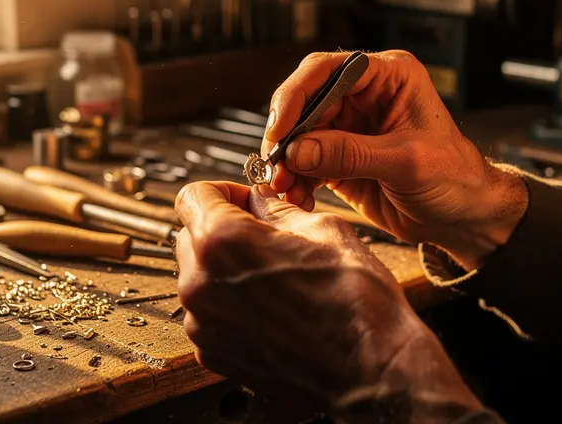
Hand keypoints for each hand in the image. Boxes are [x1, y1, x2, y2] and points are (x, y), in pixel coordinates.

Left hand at [174, 181, 482, 420]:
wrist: (370, 369)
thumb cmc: (355, 303)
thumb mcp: (322, 229)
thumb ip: (276, 209)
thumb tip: (260, 201)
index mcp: (222, 241)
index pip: (192, 195)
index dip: (222, 191)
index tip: (242, 201)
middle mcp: (201, 283)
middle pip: (191, 236)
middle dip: (222, 229)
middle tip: (264, 237)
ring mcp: (204, 323)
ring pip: (199, 276)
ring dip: (226, 269)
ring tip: (274, 277)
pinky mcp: (213, 352)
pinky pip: (209, 313)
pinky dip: (231, 304)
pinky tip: (271, 307)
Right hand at [265, 50, 527, 267]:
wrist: (464, 218)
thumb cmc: (455, 178)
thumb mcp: (406, 162)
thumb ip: (351, 153)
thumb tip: (298, 150)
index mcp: (388, 77)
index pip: (327, 70)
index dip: (296, 96)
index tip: (280, 129)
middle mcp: (364, 96)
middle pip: (305, 103)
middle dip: (286, 137)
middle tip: (275, 166)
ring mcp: (349, 128)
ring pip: (299, 136)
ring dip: (286, 164)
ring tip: (284, 190)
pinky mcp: (339, 159)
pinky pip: (304, 164)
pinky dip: (295, 182)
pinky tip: (297, 199)